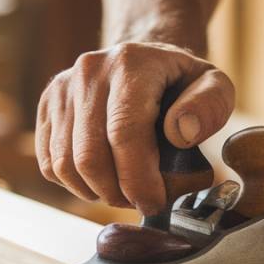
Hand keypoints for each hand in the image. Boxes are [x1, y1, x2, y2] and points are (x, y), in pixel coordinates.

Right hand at [36, 42, 234, 213]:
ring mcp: (62, 88)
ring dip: (95, 192)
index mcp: (131, 64)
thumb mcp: (215, 86)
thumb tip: (179, 133)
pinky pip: (49, 163)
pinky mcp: (47, 107)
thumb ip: (209, 107)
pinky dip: (74, 184)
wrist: (144, 61)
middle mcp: (89, 71)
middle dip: (116, 193)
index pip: (124, 133)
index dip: (138, 179)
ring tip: (122, 191)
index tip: (154, 202)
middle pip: (89, 155)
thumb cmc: (181, 82)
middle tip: (140, 201)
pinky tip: (101, 178)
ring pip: (65, 164)